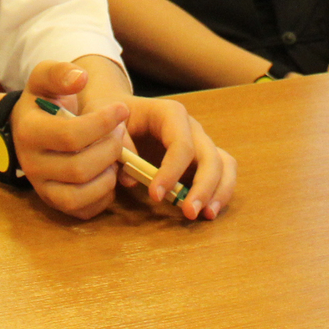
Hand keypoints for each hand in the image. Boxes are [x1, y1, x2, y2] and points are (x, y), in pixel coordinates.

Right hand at [10, 62, 128, 219]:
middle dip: (111, 148)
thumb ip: (60, 73)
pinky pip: (84, 210)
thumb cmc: (43, 102)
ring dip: (109, 173)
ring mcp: (42, 188)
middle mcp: (32, 166)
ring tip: (115, 152)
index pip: (71, 135)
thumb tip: (81, 78)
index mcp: (29, 132)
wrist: (26, 130)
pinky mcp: (55, 203)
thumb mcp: (44, 78)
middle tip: (121, 130)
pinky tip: (109, 171)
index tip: (123, 108)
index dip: (103, 123)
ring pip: (82, 194)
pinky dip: (104, 194)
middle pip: (80, 167)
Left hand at [77, 63, 237, 220]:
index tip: (154, 196)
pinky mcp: (200, 159)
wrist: (118, 113)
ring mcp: (199, 142)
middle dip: (203, 186)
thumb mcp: (105, 124)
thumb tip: (130, 178)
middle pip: (209, 155)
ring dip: (219, 190)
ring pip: (223, 163)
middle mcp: (191, 127)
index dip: (171, 171)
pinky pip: (222, 172)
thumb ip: (118, 145)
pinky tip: (208, 212)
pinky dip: (220, 192)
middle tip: (189, 212)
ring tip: (206, 215)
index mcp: (170, 113)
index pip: (181, 143)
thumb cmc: (111, 118)